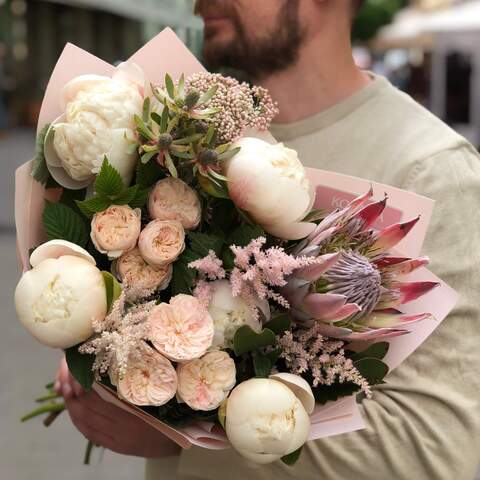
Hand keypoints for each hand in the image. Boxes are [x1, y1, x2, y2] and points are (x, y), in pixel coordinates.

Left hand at [55, 356, 179, 457]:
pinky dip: (79, 421)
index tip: (78, 371)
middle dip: (74, 393)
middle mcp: (122, 428)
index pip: (100, 397)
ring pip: (86, 422)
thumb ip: (136, 384)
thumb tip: (115, 365)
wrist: (176, 442)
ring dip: (72, 407)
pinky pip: (90, 433)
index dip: (85, 384)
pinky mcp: (115, 446)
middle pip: (89, 410)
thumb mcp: (155, 396)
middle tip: (67, 379)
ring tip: (66, 392)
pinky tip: (74, 412)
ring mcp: (117, 439)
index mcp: (133, 413)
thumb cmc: (169, 413)